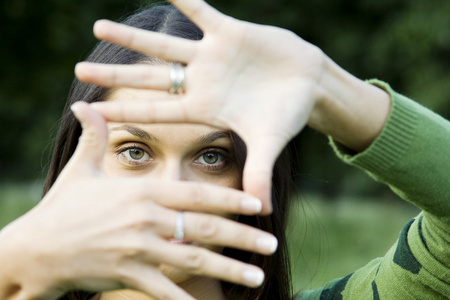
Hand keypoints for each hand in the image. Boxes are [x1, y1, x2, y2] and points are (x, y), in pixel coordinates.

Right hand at [0, 103, 275, 299]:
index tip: (258, 204)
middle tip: (272, 244)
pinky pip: (165, 290)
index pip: (195, 193)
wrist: (37, 248)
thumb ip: (95, 137)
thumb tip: (86, 105)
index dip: (230, 198)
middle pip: (205, 227)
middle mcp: (145, 219)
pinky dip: (188, 299)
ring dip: (229, 269)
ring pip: (193, 260)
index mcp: (142, 191)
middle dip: (242, 237)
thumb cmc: (63, 206)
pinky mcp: (128, 275)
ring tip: (258, 277)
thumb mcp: (81, 168)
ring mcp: (138, 249)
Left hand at [75, 0, 326, 213]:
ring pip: (165, 45)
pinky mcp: (230, 32)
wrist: (307, 84)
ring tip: (98, 26)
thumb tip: (260, 210)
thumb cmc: (286, 115)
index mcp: (206, 109)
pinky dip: (183, 0)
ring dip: (134, 38)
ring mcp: (212, 57)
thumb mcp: (269, 143)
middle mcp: (202, 82)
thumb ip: (259, 172)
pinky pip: (201, 11)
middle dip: (117, 74)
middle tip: (79, 69)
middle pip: (151, 79)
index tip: (93, 112)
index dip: (126, 111)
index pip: (159, 111)